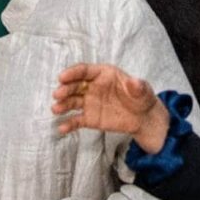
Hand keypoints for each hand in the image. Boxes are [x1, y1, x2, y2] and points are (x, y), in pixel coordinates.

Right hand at [52, 63, 169, 152]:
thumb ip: (138, 86)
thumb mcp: (143, 90)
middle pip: (75, 86)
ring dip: (63, 104)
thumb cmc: (141, 98)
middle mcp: (93, 86)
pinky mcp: (90, 118)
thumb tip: (135, 82)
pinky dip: (69, 124)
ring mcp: (90, 102)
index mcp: (103, 74)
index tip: (62, 77)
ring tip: (56, 109)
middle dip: (65, 89)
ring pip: (72, 102)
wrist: (143, 118)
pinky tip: (62, 128)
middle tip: (58, 95)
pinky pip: (77, 120)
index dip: (73, 73)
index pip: (85, 71)